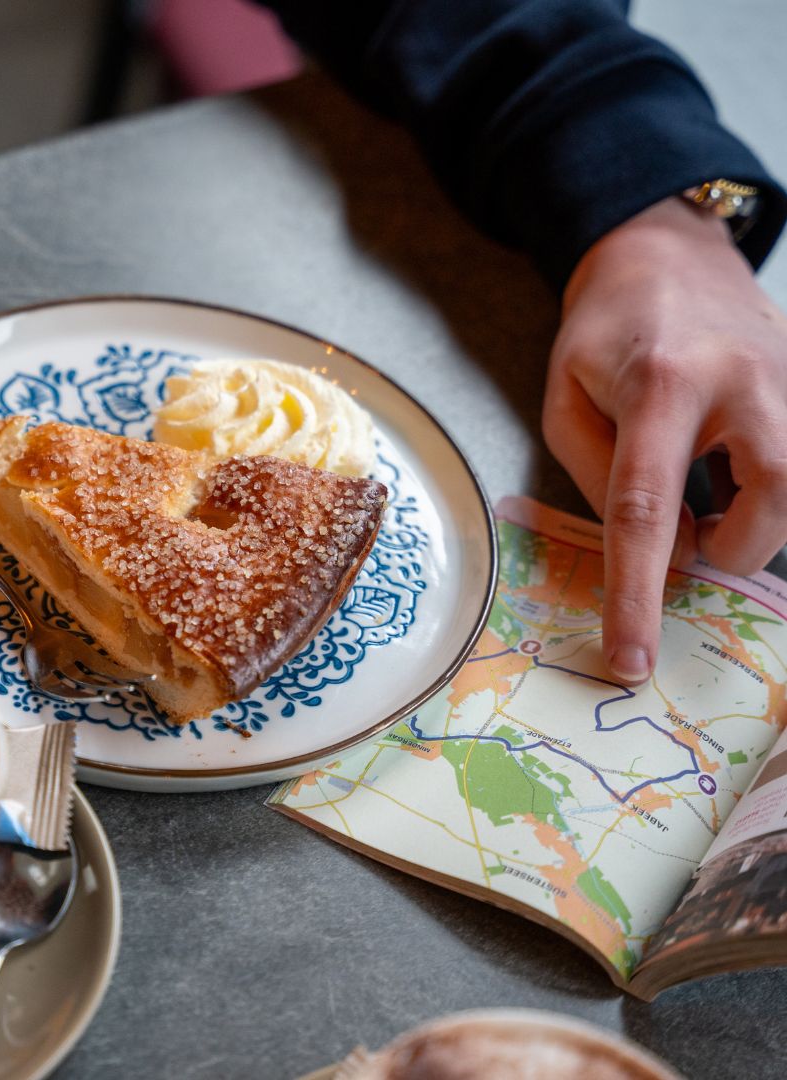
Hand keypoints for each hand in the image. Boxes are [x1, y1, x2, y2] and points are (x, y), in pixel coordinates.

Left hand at [544, 195, 786, 683]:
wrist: (666, 253)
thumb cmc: (603, 331)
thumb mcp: (567, 399)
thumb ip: (600, 477)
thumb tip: (651, 548)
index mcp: (662, 384)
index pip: (648, 508)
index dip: (638, 593)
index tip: (630, 657)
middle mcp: (744, 380)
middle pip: (777, 494)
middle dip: (739, 544)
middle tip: (697, 537)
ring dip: (758, 518)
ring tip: (711, 504)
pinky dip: (769, 491)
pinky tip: (732, 477)